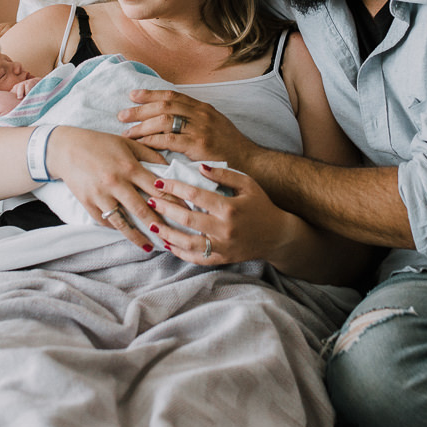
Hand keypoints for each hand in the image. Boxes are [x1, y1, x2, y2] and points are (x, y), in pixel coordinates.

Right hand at [46, 126, 165, 251]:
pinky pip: (105, 220)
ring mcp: (100, 195)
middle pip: (142, 209)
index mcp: (129, 167)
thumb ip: (149, 154)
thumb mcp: (127, 143)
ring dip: (136, 236)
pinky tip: (127, 234)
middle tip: (173, 236)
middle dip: (159, 224)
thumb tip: (169, 167)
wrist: (66, 148)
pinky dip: (116, 228)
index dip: (173, 200)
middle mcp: (116, 183)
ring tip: (149, 247)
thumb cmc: (100, 143)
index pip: (156, 188)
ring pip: (122, 221)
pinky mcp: (88, 203)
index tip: (185, 211)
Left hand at [120, 90, 256, 169]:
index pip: (172, 96)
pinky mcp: (199, 145)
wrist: (250, 163)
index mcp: (203, 108)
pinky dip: (153, 140)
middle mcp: (201, 115)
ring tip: (127, 133)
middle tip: (122, 115)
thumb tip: (170, 118)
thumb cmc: (230, 148)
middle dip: (140, 109)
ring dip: (142, 126)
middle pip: (164, 106)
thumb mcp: (215, 126)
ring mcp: (201, 129)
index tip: (133, 95)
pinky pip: (170, 139)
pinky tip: (142, 144)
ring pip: (164, 120)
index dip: (151, 94)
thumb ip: (195, 120)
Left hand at [145, 165, 302, 265]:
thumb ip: (224, 174)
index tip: (159, 182)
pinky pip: (197, 258)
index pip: (195, 195)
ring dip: (167, 233)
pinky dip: (180, 252)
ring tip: (152, 224)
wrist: (277, 236)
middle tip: (149, 200)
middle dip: (165, 209)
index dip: (174, 188)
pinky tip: (167, 244)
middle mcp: (224, 229)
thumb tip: (200, 167)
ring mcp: (223, 246)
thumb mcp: (248, 184)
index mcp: (229, 207)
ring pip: (187, 243)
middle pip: (187, 219)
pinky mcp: (222, 259)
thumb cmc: (261, 206)